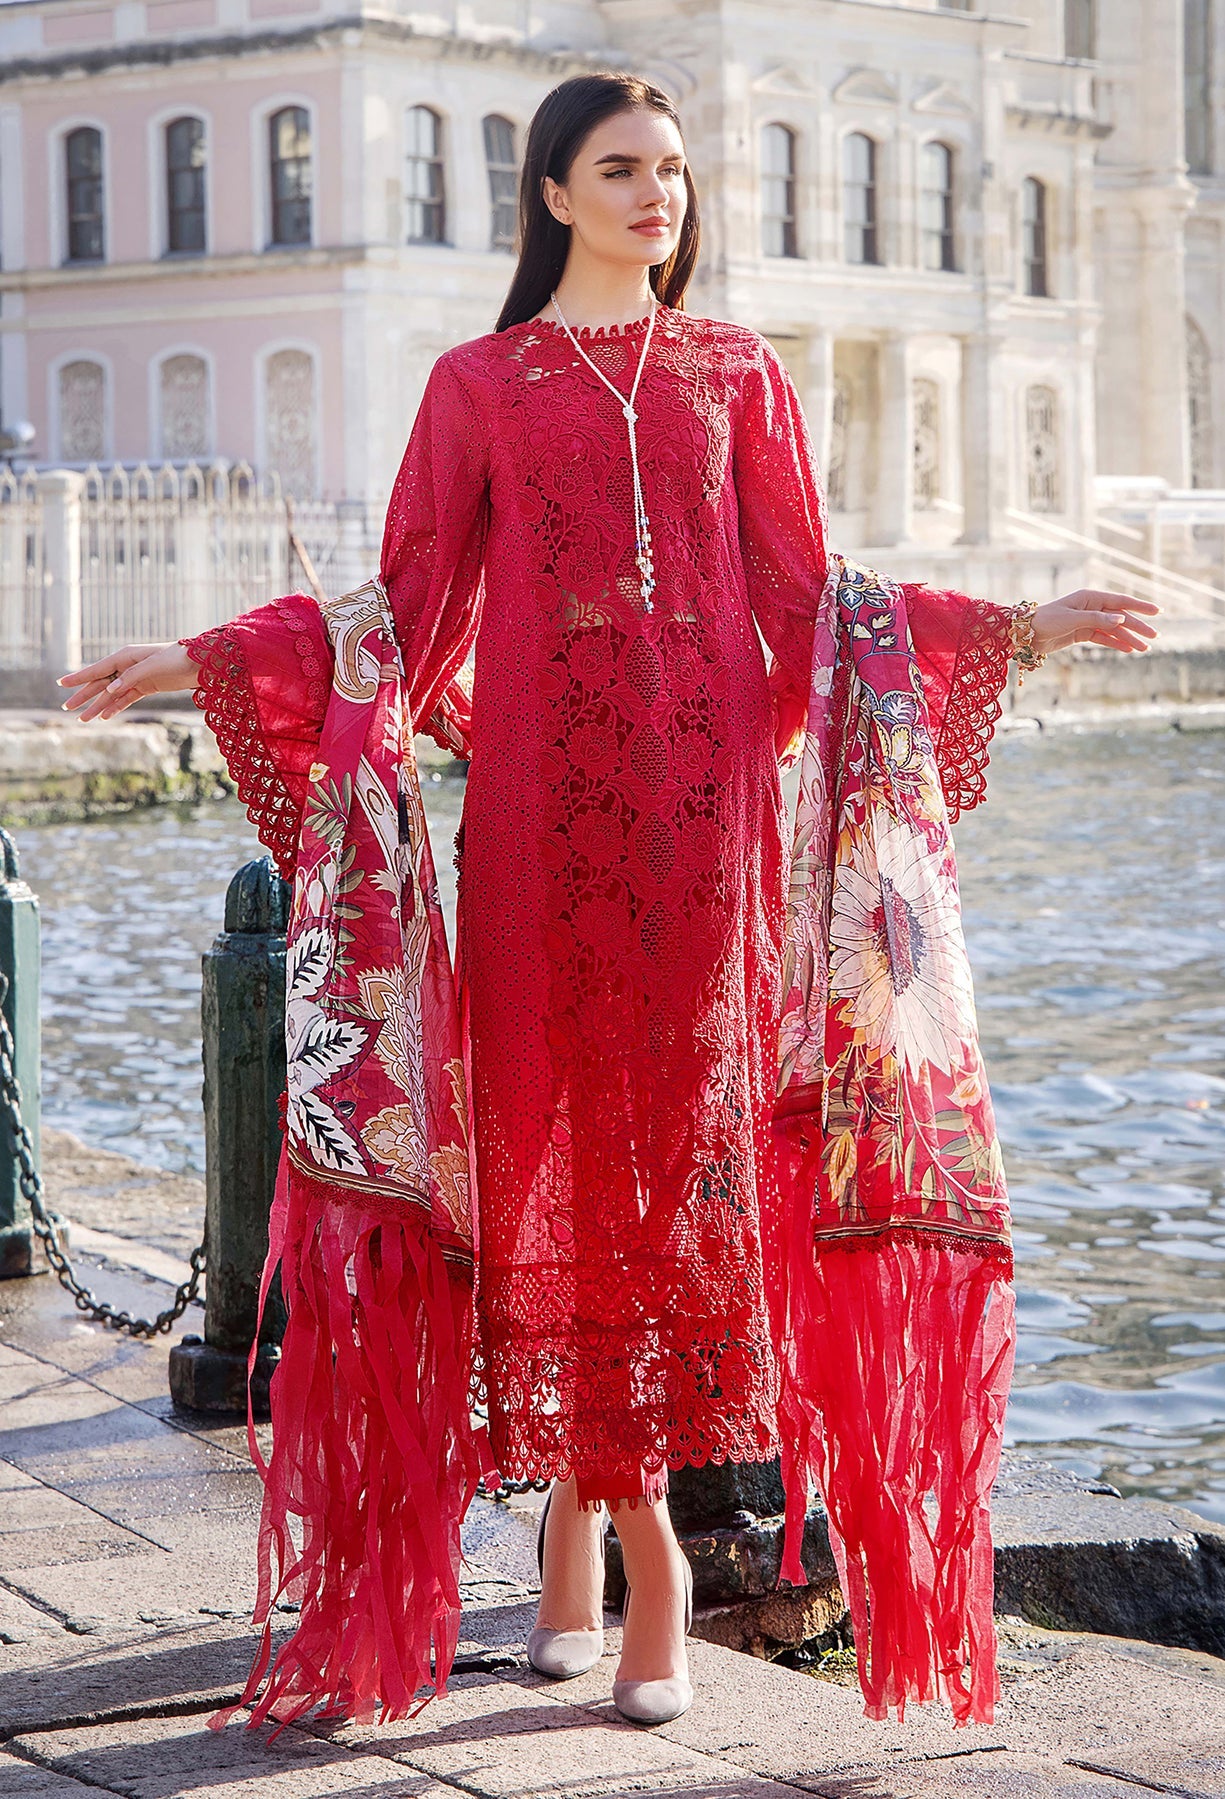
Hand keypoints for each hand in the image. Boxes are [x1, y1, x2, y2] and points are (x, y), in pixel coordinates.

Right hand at [57, 642, 199, 721]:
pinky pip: (126, 699)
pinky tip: (104, 716)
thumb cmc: (176, 659)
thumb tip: (110, 689)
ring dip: (97, 706)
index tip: (61, 683)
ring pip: (111, 694)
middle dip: (83, 696)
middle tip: (67, 707)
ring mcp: (136, 677)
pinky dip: (115, 707)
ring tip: (83, 719)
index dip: (79, 677)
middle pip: (100, 683)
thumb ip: (131, 677)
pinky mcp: (146, 687)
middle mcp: (127, 666)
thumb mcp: (152, 667)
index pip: (97, 669)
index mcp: (125, 656)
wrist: (199, 664)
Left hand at [1031, 590, 1159, 656]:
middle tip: (1154, 637)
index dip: (1140, 606)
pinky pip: (1104, 638)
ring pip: (1114, 629)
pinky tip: (1129, 649)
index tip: (1158, 611)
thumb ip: (1098, 619)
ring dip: (1129, 638)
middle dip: (1138, 627)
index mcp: (1090, 597)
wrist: (1026, 634)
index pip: (1121, 601)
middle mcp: (1092, 607)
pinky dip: (1116, 643)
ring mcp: (1088, 620)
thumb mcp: (1073, 619)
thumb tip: (1122, 618)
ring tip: (1144, 648)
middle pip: (1120, 617)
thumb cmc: (1047, 621)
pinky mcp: (1082, 633)